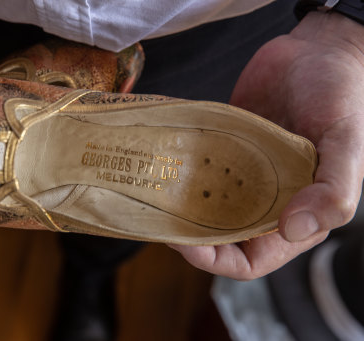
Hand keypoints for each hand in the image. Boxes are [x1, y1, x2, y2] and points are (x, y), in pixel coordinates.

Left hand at [171, 12, 363, 279]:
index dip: (217, 261)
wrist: (316, 49)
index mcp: (295, 213)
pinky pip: (198, 171)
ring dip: (178, 208)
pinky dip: (179, 174)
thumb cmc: (340, 94)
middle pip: (217, 238)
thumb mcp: (346, 142)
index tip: (185, 245)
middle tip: (157, 218)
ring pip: (202, 208)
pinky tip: (160, 165)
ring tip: (152, 194)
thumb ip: (332, 190)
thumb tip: (293, 229)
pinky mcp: (224, 151)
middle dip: (187, 236)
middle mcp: (264, 201)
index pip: (250, 261)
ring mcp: (240, 176)